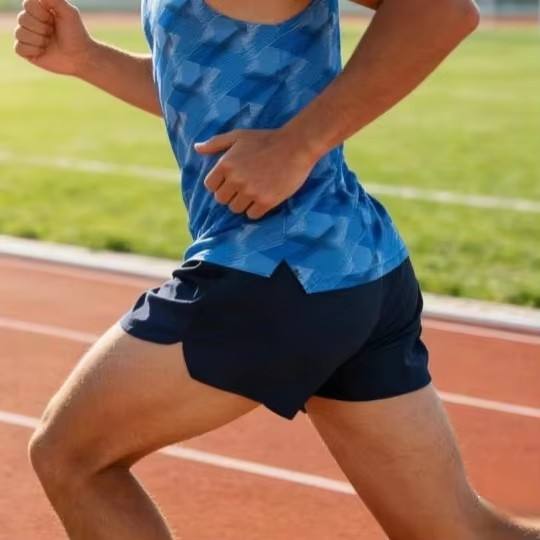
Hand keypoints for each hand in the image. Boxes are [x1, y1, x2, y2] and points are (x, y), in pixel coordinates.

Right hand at [13, 0, 94, 75]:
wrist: (80, 56)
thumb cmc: (76, 34)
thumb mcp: (69, 12)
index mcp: (38, 10)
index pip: (27, 5)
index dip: (41, 14)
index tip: (54, 20)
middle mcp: (30, 21)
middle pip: (22, 19)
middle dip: (42, 28)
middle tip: (53, 33)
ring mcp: (27, 37)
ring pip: (19, 33)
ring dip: (39, 40)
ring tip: (50, 43)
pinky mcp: (27, 52)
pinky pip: (19, 48)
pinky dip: (33, 50)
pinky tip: (43, 51)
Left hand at [194, 128, 316, 219]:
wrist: (295, 146)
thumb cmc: (266, 139)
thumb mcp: (238, 136)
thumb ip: (216, 143)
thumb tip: (197, 148)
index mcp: (226, 164)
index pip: (210, 186)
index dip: (220, 185)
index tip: (231, 181)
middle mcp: (236, 180)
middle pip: (222, 200)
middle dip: (230, 195)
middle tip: (244, 187)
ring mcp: (251, 192)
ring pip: (236, 209)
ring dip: (243, 203)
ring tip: (254, 191)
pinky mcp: (266, 202)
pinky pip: (252, 215)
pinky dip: (256, 210)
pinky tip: (263, 198)